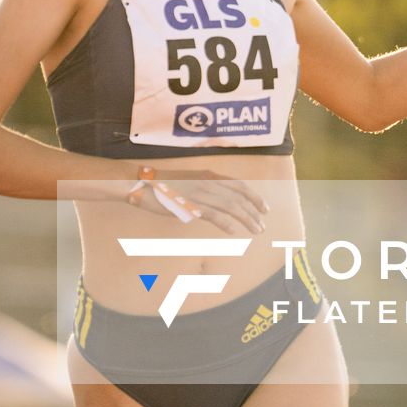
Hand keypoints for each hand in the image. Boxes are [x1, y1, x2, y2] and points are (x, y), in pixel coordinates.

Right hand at [129, 169, 268, 237]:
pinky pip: (213, 214)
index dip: (255, 197)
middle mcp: (208, 182)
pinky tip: (233, 231)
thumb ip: (206, 189)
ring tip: (256, 230)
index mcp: (209, 175)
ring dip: (246, 219)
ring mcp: (199, 193)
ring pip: (231, 206)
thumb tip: (220, 203)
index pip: (239, 185)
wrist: (142, 184)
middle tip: (263, 226)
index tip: (265, 209)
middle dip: (254, 212)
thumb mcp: (190, 182)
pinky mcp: (189, 205)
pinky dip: (225, 223)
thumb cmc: (165, 185)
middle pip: (239, 197)